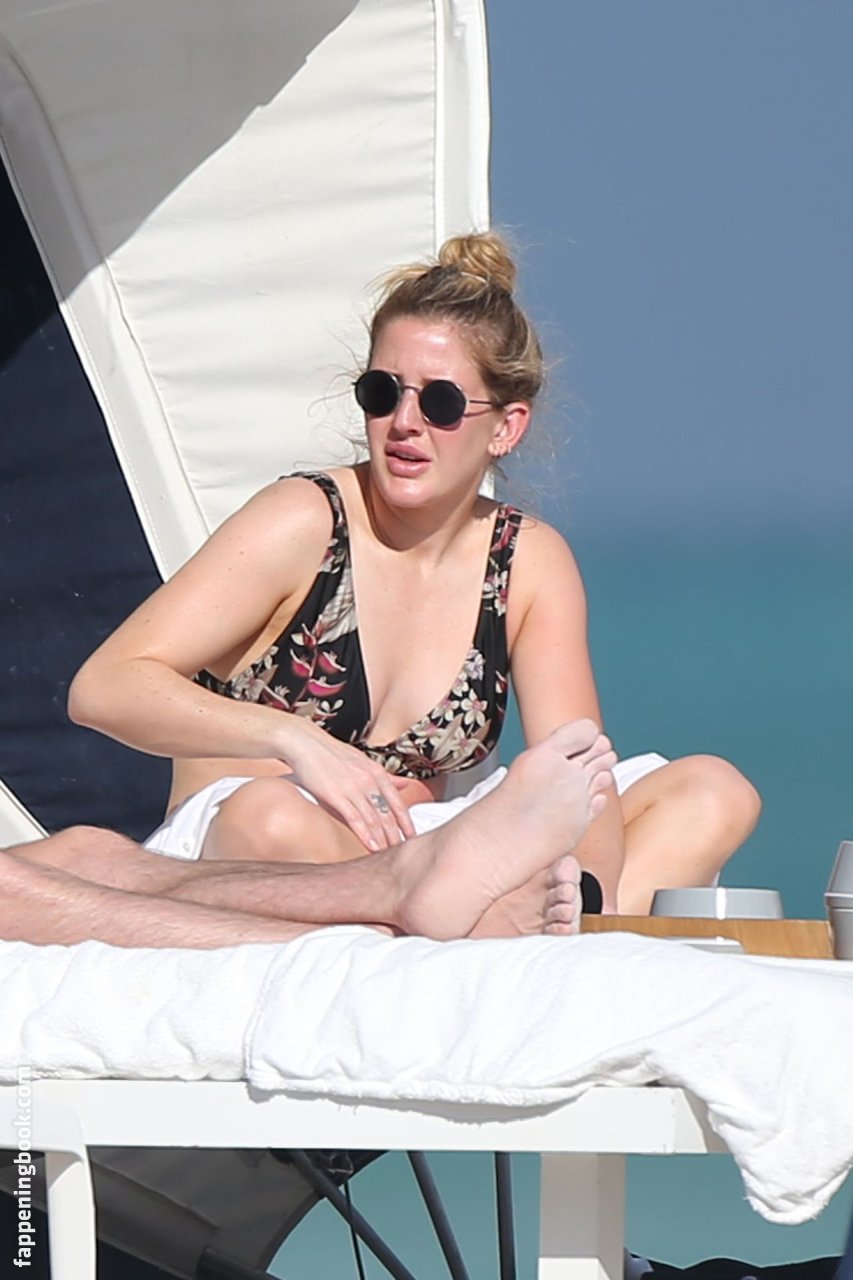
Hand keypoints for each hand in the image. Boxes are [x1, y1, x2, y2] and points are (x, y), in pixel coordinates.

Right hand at [282, 726, 414, 851]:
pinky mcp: (336, 795)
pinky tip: (372, 847)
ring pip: (374, 819)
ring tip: (389, 853)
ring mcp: (353, 788)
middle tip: (403, 851)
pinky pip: (355, 819)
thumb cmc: (332, 753)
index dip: (407, 822)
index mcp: (377, 772)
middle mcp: (369, 780)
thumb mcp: (364, 762)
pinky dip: (365, 835)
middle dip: (397, 835)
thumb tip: (406, 784)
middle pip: (388, 814)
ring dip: (383, 840)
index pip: (397, 802)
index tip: (413, 836)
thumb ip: (385, 777)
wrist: (305, 743)